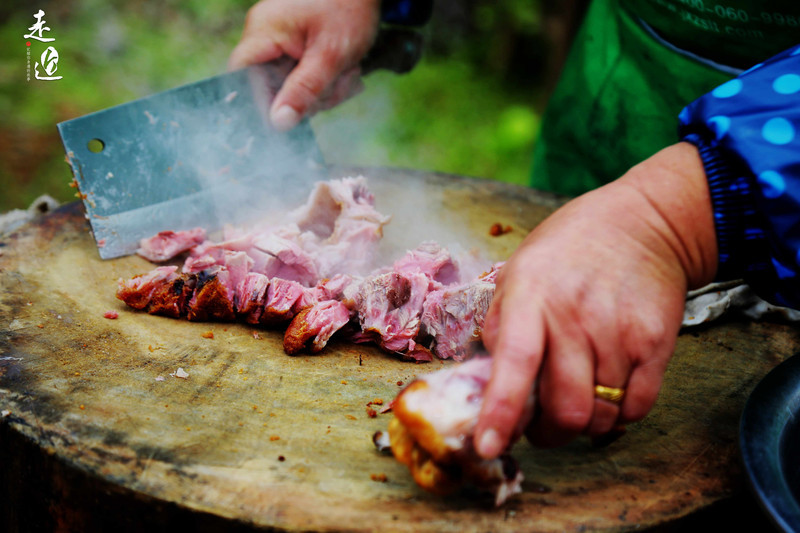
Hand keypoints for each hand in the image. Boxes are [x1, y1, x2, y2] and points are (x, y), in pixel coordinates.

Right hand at [229, 0, 380, 129]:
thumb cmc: (349, 10)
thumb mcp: (330, 56)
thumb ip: (304, 91)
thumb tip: (278, 124)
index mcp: (264, 29)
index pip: (241, 75)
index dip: (257, 103)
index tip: (284, 122)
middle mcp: (264, 33)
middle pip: (270, 86)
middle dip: (307, 96)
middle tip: (337, 84)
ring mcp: (279, 40)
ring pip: (291, 87)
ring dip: (322, 90)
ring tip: (347, 72)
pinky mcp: (294, 46)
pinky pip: (301, 77)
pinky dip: (324, 81)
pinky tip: (343, 71)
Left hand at [474, 142, 718, 455]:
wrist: (643, 223)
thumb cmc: (568, 250)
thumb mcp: (518, 270)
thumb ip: (499, 322)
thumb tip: (486, 378)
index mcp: (532, 296)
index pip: (515, 362)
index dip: (501, 411)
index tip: (488, 446)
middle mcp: (576, 316)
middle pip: (565, 409)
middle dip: (548, 432)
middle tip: (541, 425)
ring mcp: (620, 331)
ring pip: (600, 416)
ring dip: (583, 424)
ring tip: (575, 399)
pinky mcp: (657, 343)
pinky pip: (637, 408)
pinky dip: (619, 415)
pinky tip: (608, 391)